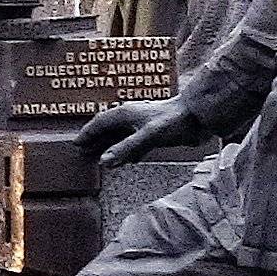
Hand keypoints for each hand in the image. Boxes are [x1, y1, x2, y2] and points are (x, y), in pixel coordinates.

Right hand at [77, 98, 193, 167]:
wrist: (200, 115)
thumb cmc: (173, 121)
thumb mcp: (148, 136)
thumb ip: (126, 148)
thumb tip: (104, 162)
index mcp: (125, 113)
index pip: (99, 122)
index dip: (87, 133)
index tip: (76, 143)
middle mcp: (131, 116)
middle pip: (107, 128)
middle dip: (95, 140)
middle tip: (83, 152)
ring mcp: (142, 123)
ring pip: (120, 135)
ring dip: (110, 145)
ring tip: (101, 157)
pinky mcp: (154, 131)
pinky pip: (134, 141)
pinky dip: (128, 150)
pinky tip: (128, 160)